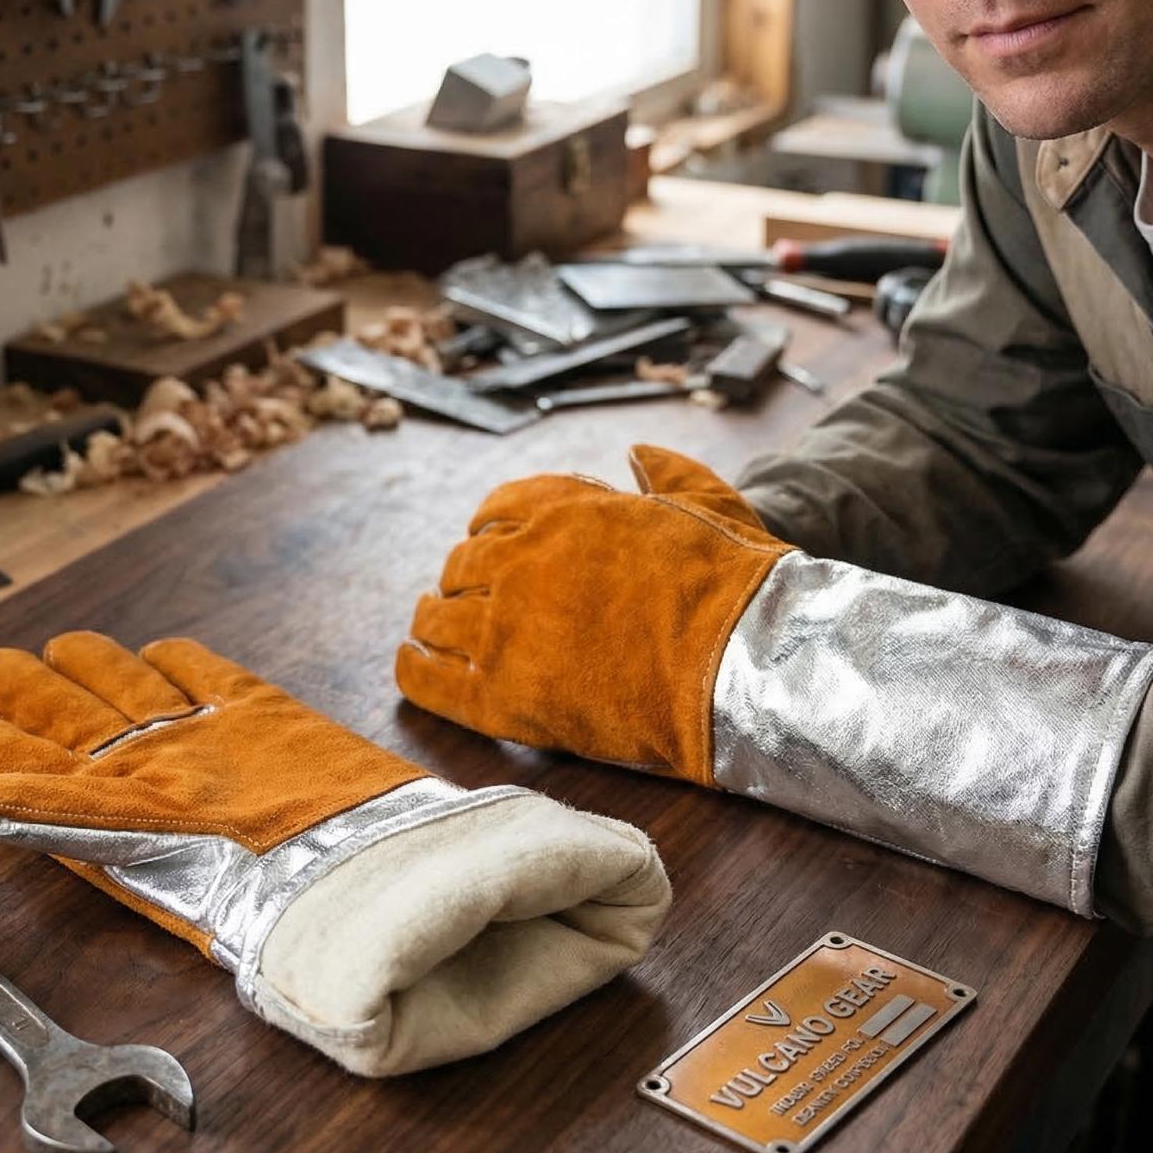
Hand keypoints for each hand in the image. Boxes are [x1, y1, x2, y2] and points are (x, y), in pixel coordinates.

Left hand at [396, 445, 790, 782]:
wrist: (742, 667)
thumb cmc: (734, 586)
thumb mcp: (710, 503)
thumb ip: (667, 472)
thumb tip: (637, 452)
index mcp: (565, 511)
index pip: (498, 508)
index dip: (489, 527)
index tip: (489, 542)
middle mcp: (522, 562)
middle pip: (463, 565)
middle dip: (464, 578)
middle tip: (467, 597)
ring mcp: (506, 631)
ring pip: (437, 618)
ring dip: (432, 620)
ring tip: (429, 631)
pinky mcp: (503, 699)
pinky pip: (429, 679)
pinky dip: (413, 669)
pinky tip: (410, 665)